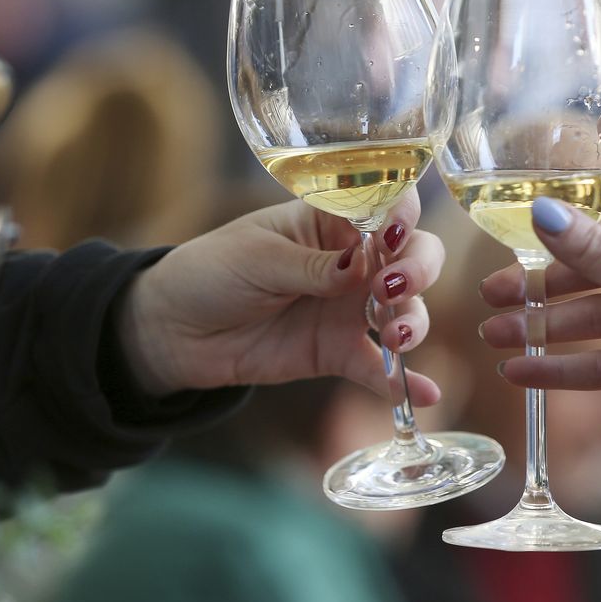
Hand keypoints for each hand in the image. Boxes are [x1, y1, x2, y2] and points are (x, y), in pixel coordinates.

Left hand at [119, 190, 443, 405]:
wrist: (176, 330)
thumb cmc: (212, 271)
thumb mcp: (257, 258)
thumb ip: (311, 265)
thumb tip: (359, 266)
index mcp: (331, 219)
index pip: (386, 206)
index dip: (402, 217)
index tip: (393, 236)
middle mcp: (353, 260)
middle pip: (413, 258)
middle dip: (417, 270)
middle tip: (389, 289)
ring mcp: (349, 308)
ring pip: (406, 310)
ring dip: (413, 321)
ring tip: (395, 337)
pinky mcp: (338, 352)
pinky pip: (378, 367)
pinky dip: (403, 381)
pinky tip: (424, 395)